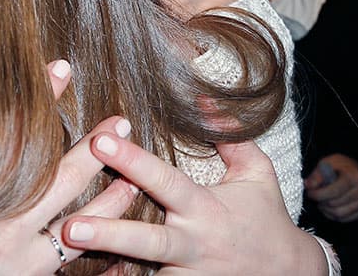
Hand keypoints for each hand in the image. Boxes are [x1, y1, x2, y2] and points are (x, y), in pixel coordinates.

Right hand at [0, 114, 135, 274]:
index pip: (20, 134)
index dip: (41, 98)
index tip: (62, 68)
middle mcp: (4, 228)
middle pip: (62, 177)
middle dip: (96, 147)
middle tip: (122, 120)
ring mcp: (19, 261)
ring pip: (79, 225)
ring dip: (111, 199)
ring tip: (135, 176)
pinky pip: (69, 263)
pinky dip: (93, 244)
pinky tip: (112, 235)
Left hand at [59, 133, 328, 274]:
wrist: (289, 275)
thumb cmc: (267, 217)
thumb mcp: (257, 172)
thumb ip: (231, 136)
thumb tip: (204, 99)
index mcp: (204, 208)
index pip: (165, 181)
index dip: (133, 161)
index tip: (101, 142)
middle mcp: (193, 244)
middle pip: (147, 240)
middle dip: (108, 234)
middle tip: (70, 226)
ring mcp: (187, 274)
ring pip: (143, 272)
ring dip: (106, 264)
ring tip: (68, 260)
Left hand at [304, 153, 357, 221]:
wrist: (353, 169)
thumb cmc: (339, 166)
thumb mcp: (327, 163)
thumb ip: (317, 174)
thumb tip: (309, 185)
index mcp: (354, 176)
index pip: (334, 191)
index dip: (318, 194)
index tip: (310, 192)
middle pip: (335, 204)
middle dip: (320, 201)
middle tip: (314, 196)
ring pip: (339, 214)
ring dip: (326, 209)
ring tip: (321, 201)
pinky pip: (344, 219)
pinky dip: (333, 215)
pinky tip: (328, 207)